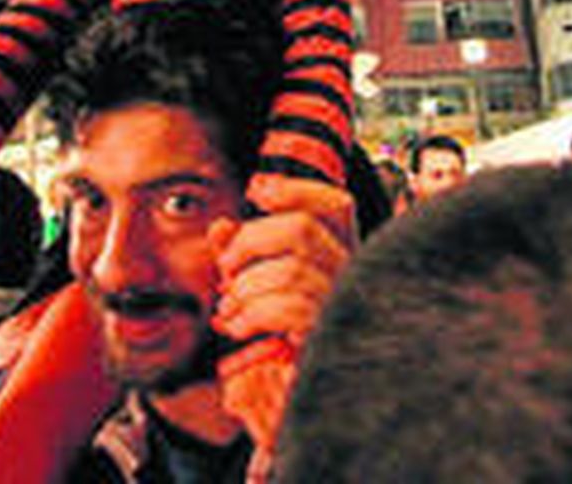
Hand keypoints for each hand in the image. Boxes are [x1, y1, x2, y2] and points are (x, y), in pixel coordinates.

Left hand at [210, 175, 355, 349]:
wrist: (311, 381)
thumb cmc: (283, 325)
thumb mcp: (260, 279)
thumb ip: (241, 248)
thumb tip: (220, 227)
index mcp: (341, 250)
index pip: (337, 204)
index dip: (298, 190)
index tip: (255, 190)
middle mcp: (351, 272)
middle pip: (302, 228)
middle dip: (250, 240)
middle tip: (226, 266)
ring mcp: (344, 303)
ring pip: (291, 270)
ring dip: (246, 286)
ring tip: (230, 304)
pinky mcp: (329, 334)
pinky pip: (288, 309)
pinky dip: (252, 314)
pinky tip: (238, 326)